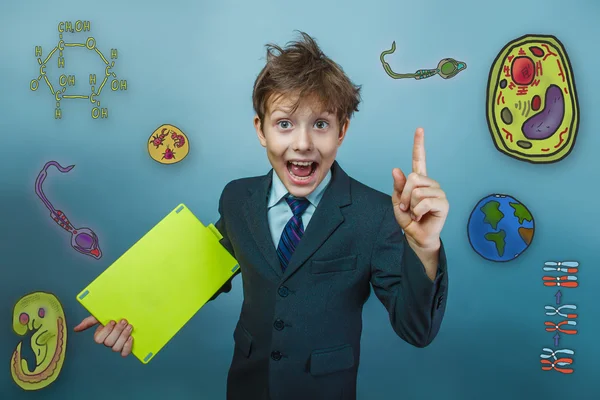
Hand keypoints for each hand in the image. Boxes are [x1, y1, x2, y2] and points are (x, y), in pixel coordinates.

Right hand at [74, 315, 133, 356]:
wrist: (129, 315)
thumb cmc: (115, 315)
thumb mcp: (101, 316)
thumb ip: (89, 321)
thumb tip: (76, 329)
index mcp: (101, 335)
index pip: (98, 339)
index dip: (106, 331)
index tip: (112, 321)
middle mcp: (108, 342)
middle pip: (108, 343)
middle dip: (117, 331)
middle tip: (124, 321)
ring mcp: (116, 346)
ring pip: (116, 348)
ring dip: (123, 336)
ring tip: (129, 327)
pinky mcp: (125, 348)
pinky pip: (124, 353)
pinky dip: (127, 346)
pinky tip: (131, 337)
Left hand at [392, 128, 448, 249]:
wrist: (417, 237)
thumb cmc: (409, 219)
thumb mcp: (398, 202)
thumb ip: (397, 186)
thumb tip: (396, 169)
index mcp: (419, 180)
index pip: (419, 159)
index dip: (419, 144)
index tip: (419, 129)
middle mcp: (430, 183)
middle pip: (412, 178)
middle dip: (404, 195)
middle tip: (406, 208)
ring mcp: (438, 192)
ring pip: (417, 191)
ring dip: (410, 205)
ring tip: (415, 213)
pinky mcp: (443, 203)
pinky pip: (423, 202)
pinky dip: (417, 212)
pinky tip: (421, 217)